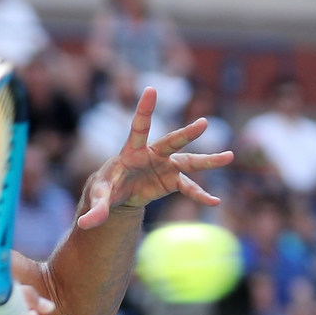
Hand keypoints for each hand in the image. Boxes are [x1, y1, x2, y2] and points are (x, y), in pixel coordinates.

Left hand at [77, 87, 233, 229]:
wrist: (118, 193)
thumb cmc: (106, 188)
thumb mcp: (99, 197)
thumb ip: (96, 209)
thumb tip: (85, 224)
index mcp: (131, 151)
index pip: (138, 126)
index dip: (144, 109)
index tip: (151, 90)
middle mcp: (152, 153)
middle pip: (171, 142)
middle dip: (186, 134)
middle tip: (203, 123)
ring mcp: (165, 165)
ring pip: (188, 161)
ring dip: (207, 160)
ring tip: (229, 156)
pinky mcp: (171, 179)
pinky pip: (189, 187)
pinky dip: (200, 195)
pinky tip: (214, 202)